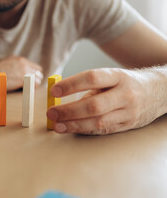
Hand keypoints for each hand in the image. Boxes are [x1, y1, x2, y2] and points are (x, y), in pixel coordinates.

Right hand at [0, 56, 42, 91]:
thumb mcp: (7, 63)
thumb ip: (16, 66)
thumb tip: (19, 73)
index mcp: (20, 59)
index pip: (36, 67)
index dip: (35, 74)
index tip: (31, 80)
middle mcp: (24, 63)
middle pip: (39, 73)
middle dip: (36, 79)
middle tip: (31, 85)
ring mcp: (24, 71)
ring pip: (38, 79)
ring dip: (34, 84)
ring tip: (28, 89)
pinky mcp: (23, 79)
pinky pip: (35, 84)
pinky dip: (33, 88)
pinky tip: (27, 90)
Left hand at [46, 68, 166, 134]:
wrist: (158, 92)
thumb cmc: (125, 83)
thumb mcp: (110, 78)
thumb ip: (88, 87)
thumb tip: (62, 99)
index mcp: (118, 76)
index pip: (92, 78)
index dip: (71, 84)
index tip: (54, 90)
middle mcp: (125, 94)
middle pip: (94, 105)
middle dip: (69, 111)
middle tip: (51, 113)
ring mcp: (128, 112)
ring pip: (98, 122)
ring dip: (74, 125)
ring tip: (57, 125)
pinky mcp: (127, 125)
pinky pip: (102, 130)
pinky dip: (84, 130)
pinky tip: (71, 129)